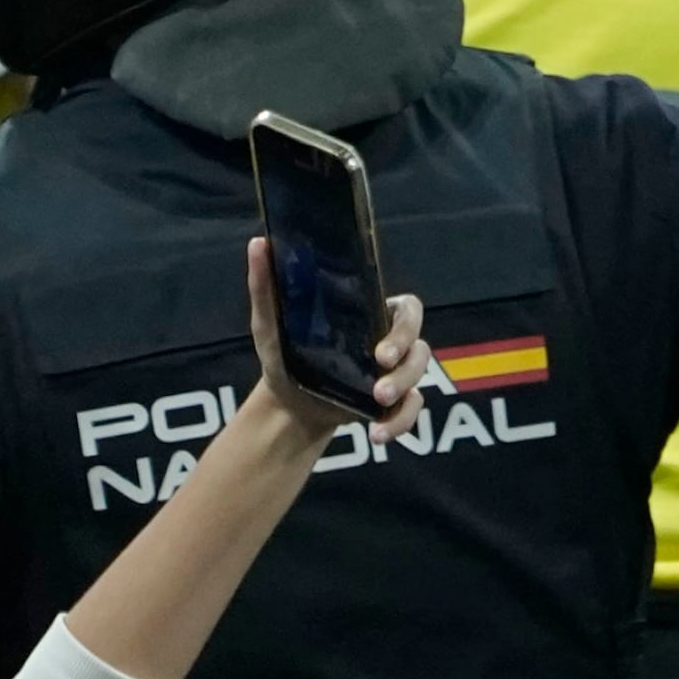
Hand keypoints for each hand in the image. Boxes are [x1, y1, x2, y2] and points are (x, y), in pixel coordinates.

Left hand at [241, 235, 426, 434]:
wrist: (286, 406)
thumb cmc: (284, 355)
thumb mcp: (270, 324)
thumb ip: (266, 286)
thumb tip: (258, 243)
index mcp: (371, 315)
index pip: (408, 309)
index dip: (405, 328)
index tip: (380, 352)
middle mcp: (390, 341)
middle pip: (419, 344)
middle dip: (406, 365)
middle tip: (380, 385)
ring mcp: (394, 373)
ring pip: (420, 376)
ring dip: (403, 392)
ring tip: (377, 405)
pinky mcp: (393, 403)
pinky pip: (411, 410)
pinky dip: (400, 423)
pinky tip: (378, 435)